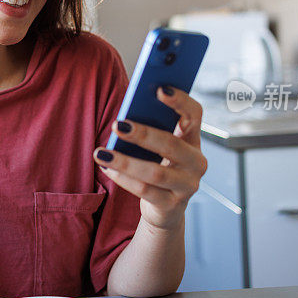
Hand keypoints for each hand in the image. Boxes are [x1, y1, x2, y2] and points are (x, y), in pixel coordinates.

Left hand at [93, 86, 206, 229]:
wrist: (166, 208)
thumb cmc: (158, 165)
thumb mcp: (158, 147)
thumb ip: (151, 128)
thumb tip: (124, 117)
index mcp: (193, 139)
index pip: (194, 114)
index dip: (180, 101)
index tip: (159, 89)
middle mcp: (196, 162)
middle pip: (171, 145)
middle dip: (143, 134)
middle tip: (118, 126)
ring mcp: (187, 185)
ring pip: (155, 172)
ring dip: (125, 162)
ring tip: (101, 153)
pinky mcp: (172, 205)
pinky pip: (145, 190)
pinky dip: (123, 178)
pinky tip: (106, 168)